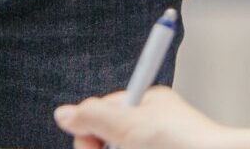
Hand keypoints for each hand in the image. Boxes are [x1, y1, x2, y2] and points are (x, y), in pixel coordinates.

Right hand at [56, 87, 229, 148]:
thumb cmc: (186, 142)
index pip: (101, 113)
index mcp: (145, 105)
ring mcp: (152, 146)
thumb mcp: (131, 125)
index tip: (95, 143)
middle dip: (103, 148)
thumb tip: (63, 114)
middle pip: (106, 139)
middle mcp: (149, 127)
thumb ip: (92, 117)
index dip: (91, 131)